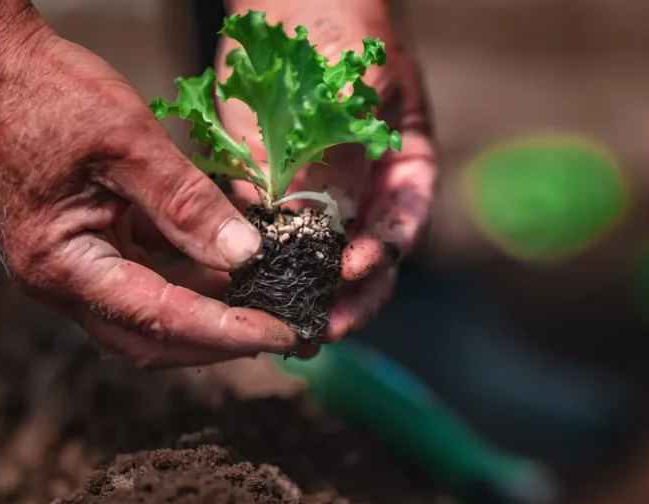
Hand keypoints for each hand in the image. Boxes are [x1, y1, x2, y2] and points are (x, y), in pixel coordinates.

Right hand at [0, 13, 300, 367]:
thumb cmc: (45, 93)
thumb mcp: (126, 141)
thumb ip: (186, 202)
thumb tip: (245, 254)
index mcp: (62, 265)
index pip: (159, 318)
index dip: (226, 331)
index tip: (281, 334)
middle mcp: (63, 281)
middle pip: (154, 338)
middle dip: (222, 341)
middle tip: (285, 333)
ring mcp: (75, 268)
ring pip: (153, 315)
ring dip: (211, 312)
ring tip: (269, 301)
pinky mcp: (91, 248)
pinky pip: (148, 279)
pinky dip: (193, 278)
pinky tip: (233, 265)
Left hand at [217, 0, 436, 351]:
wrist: (288, 7)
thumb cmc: (338, 34)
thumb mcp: (349, 86)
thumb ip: (340, 153)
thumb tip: (324, 222)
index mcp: (406, 173)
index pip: (402, 227)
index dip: (381, 253)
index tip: (352, 269)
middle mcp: (368, 198)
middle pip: (365, 263)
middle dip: (343, 298)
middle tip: (316, 327)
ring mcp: (321, 202)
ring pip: (317, 264)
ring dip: (300, 296)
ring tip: (278, 326)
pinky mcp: (273, 198)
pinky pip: (270, 242)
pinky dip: (259, 269)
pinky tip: (243, 292)